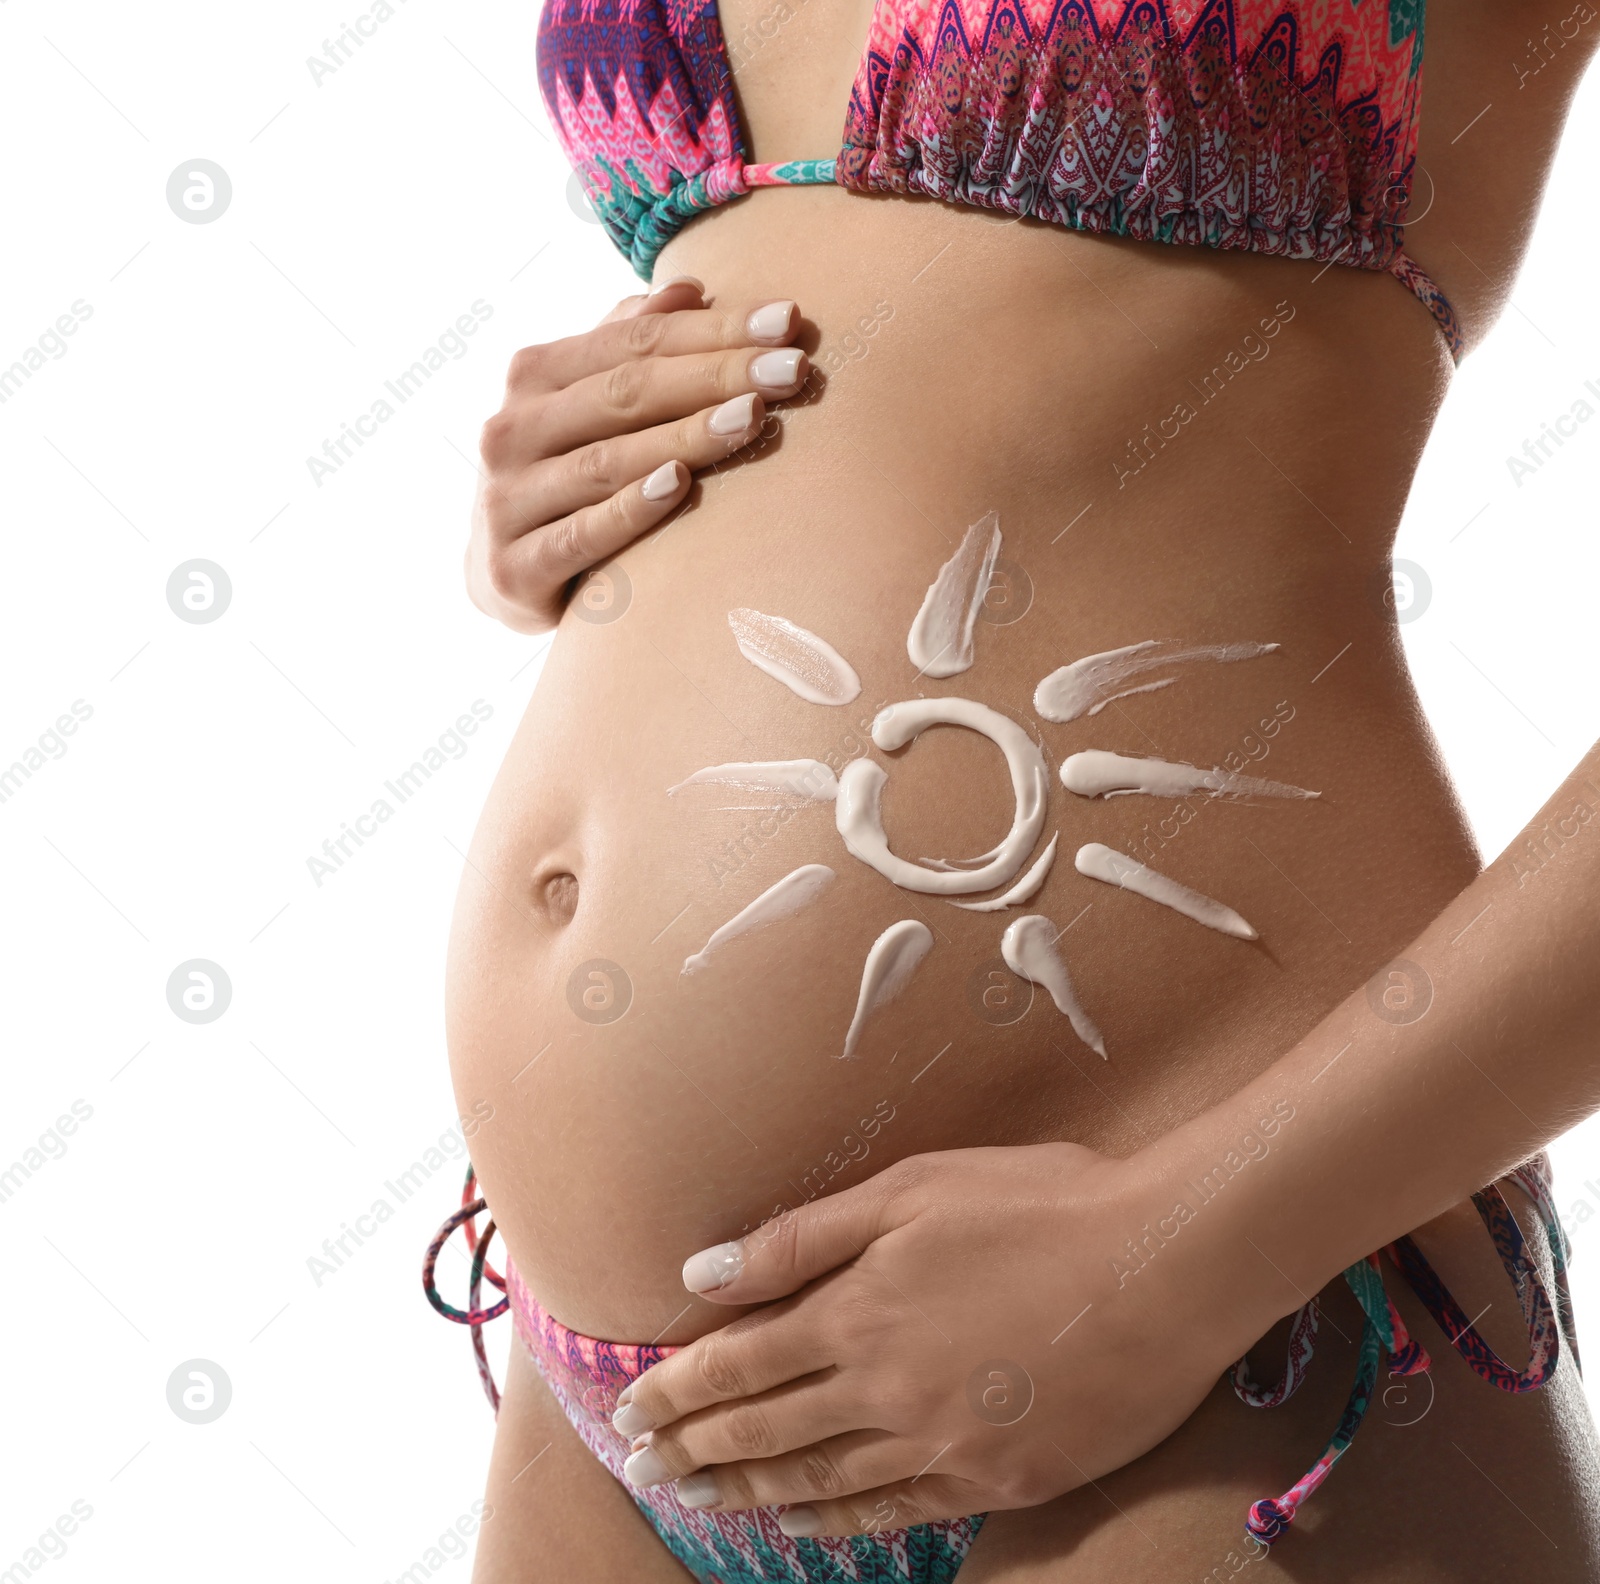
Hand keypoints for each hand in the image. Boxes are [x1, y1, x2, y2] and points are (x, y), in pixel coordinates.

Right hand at [466, 277, 809, 632]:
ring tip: (753, 418)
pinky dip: (630, 509)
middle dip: (715, 375)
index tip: (789, 321)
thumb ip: (627, 346)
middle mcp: (511, 430)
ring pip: (607, 460)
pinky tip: (680, 486)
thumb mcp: (589, 403)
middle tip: (792, 370)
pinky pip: (581, 534)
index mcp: (533, 376)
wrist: (506, 575)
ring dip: (685, 437)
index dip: (713, 328)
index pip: (634, 340)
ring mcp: (507, 501)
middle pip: (624, 393)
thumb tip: (688, 289)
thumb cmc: (566, 474)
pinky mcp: (515, 568)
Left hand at [608, 1142, 1285, 1537]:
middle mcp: (883, 1390)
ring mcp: (941, 1444)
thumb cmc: (1037, 1205)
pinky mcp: (998, 1476)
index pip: (737, 1364)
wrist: (1163, 1264)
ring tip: (696, 1502)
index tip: (628, 1410)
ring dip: (748, 1493)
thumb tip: (700, 1275)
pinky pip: (896, 1512)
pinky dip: (838, 1524)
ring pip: (819, 1481)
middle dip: (692, 1448)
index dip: (675, 1391)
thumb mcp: (909, 1191)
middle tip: (639, 1466)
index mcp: (856, 1313)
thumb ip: (800, 1239)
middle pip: (763, 1431)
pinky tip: (804, 1527)